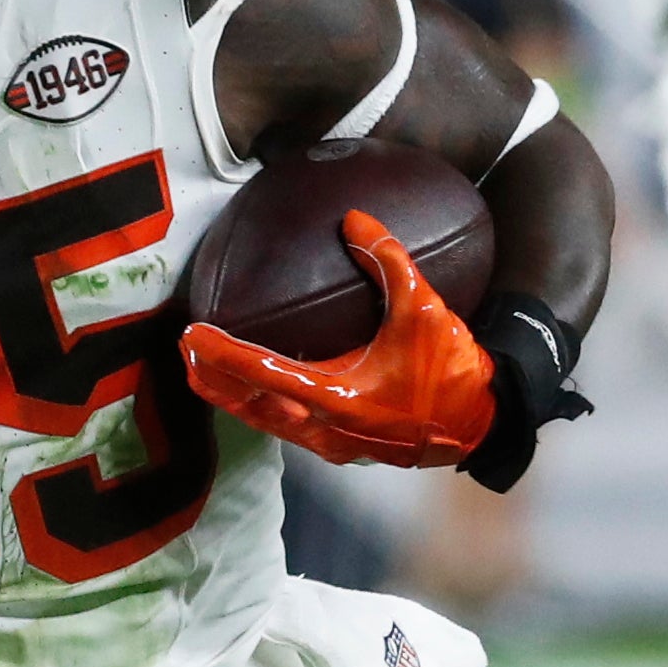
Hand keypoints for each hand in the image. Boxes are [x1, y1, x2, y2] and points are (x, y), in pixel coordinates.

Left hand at [181, 211, 497, 466]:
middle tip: (185, 351)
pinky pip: (284, 428)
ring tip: (203, 368)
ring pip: (262, 422)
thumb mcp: (426, 310)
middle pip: (247, 406)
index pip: (262, 374)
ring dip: (231, 396)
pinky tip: (252, 387)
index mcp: (336, 398)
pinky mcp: (338, 447)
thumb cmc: (452, 371)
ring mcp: (329, 443)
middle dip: (212, 380)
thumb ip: (389, 262)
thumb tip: (355, 219)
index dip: (221, 355)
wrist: (482, 423)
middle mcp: (323, 427)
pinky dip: (259, 407)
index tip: (190, 336)